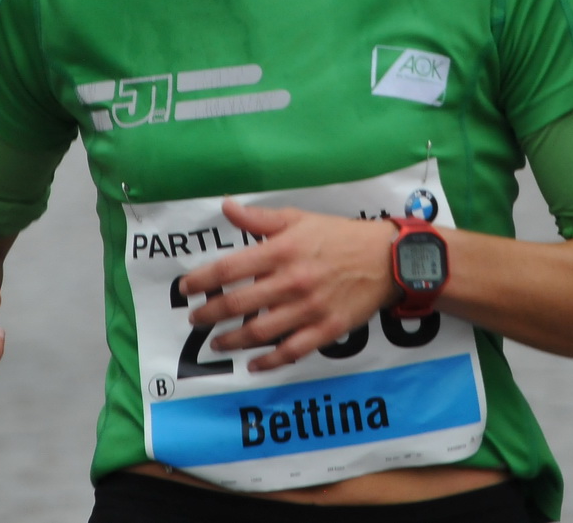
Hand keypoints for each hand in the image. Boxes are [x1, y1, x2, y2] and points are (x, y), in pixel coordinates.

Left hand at [179, 199, 400, 373]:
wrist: (386, 258)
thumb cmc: (339, 236)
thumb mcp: (299, 218)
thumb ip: (260, 218)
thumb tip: (226, 206)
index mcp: (282, 250)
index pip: (230, 268)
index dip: (203, 281)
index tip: (187, 288)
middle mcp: (292, 281)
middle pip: (239, 303)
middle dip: (210, 314)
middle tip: (196, 319)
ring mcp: (309, 308)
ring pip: (260, 331)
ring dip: (232, 340)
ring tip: (216, 343)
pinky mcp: (326, 329)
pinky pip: (291, 350)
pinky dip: (268, 361)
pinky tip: (252, 364)